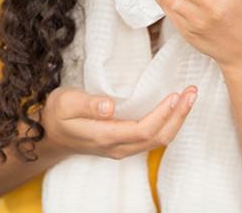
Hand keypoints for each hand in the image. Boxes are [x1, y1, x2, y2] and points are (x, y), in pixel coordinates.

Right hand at [41, 85, 197, 159]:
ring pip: (158, 140)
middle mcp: (118, 147)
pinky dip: (168, 122)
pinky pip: (153, 137)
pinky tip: (174, 107)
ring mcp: (122, 148)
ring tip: (189, 96)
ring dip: (177, 119)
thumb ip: (87, 105)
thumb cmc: (57, 114)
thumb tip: (108, 107)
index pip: (143, 130)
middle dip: (178, 116)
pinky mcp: (125, 144)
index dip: (162, 115)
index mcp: (105, 137)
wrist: (49, 134)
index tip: (175, 96)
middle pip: (157, 138)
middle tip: (192, 92)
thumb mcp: (65, 103)